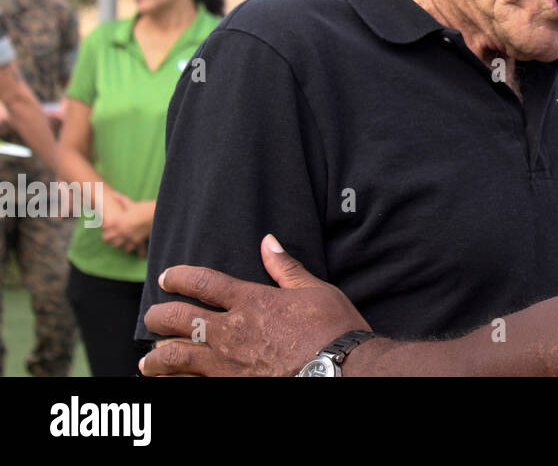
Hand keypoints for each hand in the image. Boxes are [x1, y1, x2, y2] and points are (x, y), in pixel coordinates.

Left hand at [100, 191, 148, 256]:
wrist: (158, 213)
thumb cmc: (144, 207)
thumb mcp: (131, 203)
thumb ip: (121, 200)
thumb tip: (114, 194)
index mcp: (117, 220)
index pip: (103, 226)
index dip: (104, 225)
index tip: (106, 225)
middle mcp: (121, 230)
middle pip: (106, 238)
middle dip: (108, 237)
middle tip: (111, 234)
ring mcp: (128, 237)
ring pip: (116, 245)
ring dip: (116, 243)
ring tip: (119, 240)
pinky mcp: (136, 241)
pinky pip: (128, 249)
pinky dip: (128, 248)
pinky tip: (129, 245)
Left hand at [140, 234, 368, 376]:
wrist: (339, 368)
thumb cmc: (332, 328)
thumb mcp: (314, 290)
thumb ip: (285, 267)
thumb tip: (268, 241)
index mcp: (251, 300)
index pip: (202, 282)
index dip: (179, 277)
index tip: (167, 277)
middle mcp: (231, 330)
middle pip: (178, 318)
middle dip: (159, 316)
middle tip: (153, 317)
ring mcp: (226, 362)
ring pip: (175, 357)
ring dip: (156, 356)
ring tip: (148, 359)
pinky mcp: (229, 386)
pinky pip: (190, 385)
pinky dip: (174, 383)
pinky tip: (167, 383)